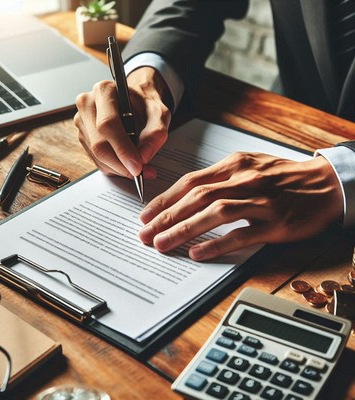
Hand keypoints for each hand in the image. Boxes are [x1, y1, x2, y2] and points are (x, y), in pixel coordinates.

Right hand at [74, 67, 171, 179]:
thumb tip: (144, 156)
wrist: (136, 102)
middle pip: (99, 144)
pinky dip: (113, 167)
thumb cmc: (145, 105)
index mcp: (104, 91)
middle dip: (121, 165)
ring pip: (96, 156)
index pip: (108, 125)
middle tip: (140, 173)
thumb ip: (156, 132)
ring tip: (138, 168)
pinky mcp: (83, 137)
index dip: (122, 150)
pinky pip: (96, 160)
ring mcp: (82, 122)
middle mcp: (87, 104)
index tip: (137, 167)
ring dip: (118, 168)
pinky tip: (126, 164)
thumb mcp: (159, 113)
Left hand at [139, 152, 343, 259]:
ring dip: (184, 229)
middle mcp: (244, 181)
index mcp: (234, 166)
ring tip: (162, 244)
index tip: (147, 213)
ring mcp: (260, 201)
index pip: (191, 182)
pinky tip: (198, 252)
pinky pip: (241, 234)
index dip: (166, 198)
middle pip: (197, 197)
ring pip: (215, 213)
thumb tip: (188, 194)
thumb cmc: (282, 176)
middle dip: (166, 216)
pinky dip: (217, 243)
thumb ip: (219, 177)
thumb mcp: (249, 165)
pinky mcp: (275, 223)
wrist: (325, 184)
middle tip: (145, 233)